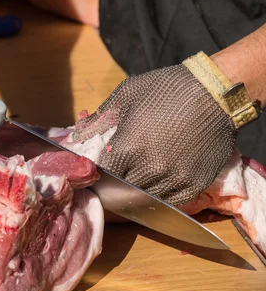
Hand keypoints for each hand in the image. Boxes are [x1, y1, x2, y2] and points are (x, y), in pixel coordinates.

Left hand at [71, 60, 238, 205]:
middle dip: (112, 185)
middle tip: (109, 180)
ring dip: (135, 193)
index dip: (96, 174)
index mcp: (128, 147)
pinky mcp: (194, 184)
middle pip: (121, 190)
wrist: (214, 91)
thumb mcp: (124, 96)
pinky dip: (160, 196)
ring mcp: (174, 179)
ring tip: (130, 183)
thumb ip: (98, 119)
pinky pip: (170, 201)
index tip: (94, 172)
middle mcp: (150, 169)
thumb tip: (77, 135)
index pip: (102, 174)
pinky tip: (154, 186)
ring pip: (145, 198)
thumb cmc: (165, 89)